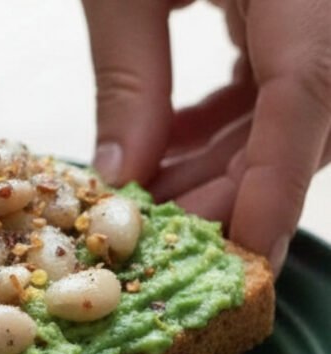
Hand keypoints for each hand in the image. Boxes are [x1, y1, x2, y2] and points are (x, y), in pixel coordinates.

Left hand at [82, 0, 330, 274]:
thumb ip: (129, 79)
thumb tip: (120, 178)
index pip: (309, 89)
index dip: (280, 182)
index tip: (248, 252)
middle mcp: (324, 4)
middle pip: (307, 119)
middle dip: (232, 188)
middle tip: (162, 233)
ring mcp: (314, 11)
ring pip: (290, 115)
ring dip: (219, 166)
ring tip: (148, 197)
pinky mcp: (295, 12)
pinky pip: (273, 89)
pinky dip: (220, 129)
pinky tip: (163, 147)